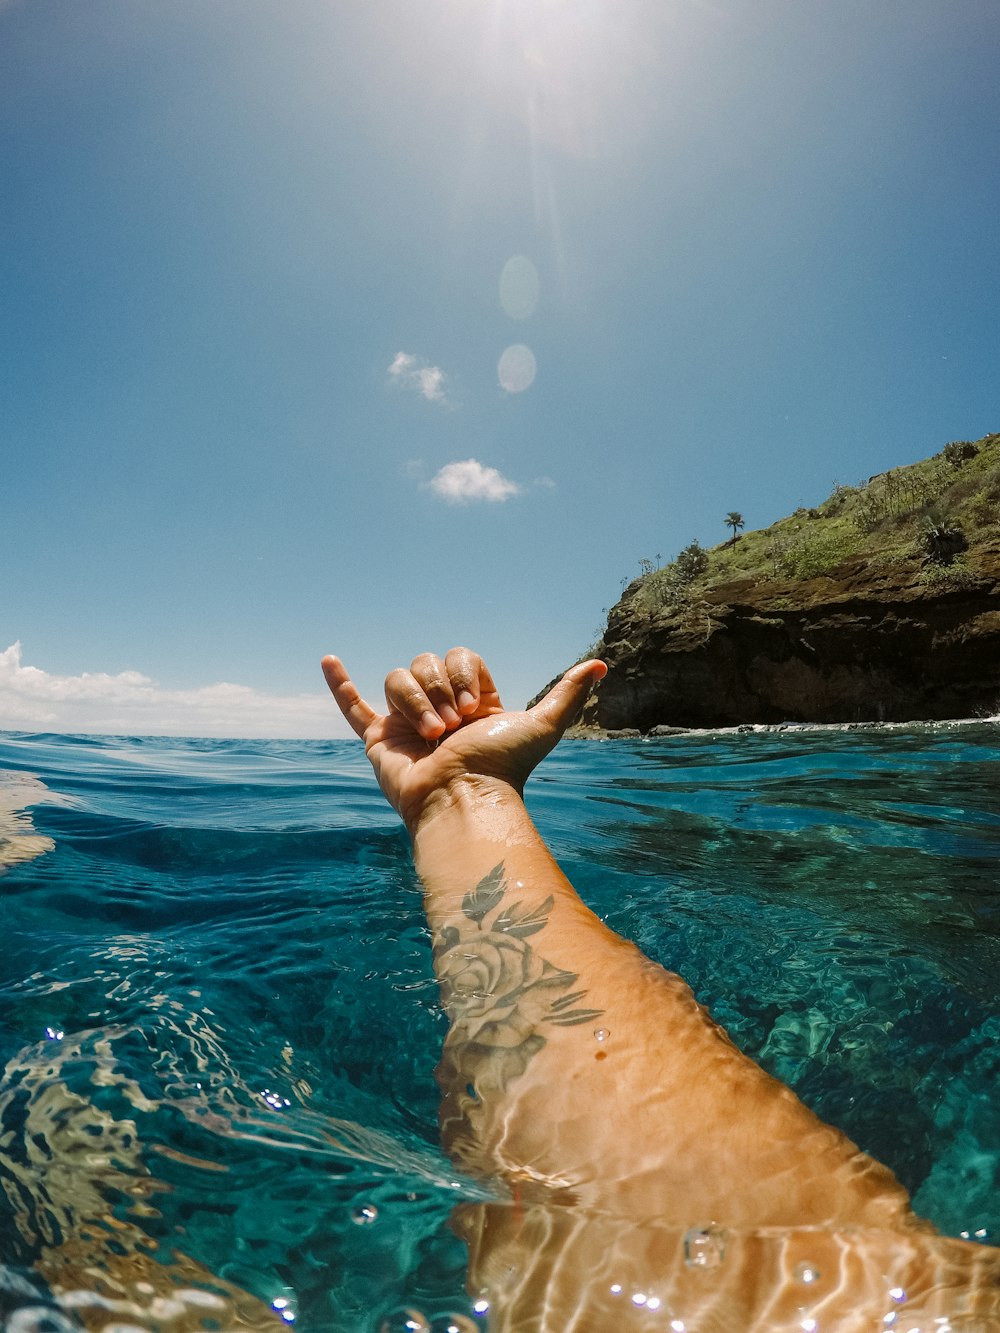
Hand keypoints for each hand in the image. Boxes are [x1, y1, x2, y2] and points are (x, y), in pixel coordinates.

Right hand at [321, 648, 605, 833]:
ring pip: (398, 678)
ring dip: (415, 702)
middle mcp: (438, 708)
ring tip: (432, 734)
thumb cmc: (502, 768)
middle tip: (454, 725)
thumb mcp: (542, 725)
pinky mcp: (379, 737)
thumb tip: (600, 665)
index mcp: (471, 702)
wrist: (463, 799)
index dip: (464, 674)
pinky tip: (329, 660)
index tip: (477, 707)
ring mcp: (406, 721)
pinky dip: (340, 684)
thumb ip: (567, 695)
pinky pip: (354, 707)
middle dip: (439, 688)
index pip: (458, 658)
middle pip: (425, 663)